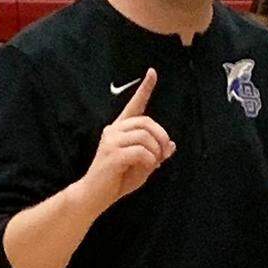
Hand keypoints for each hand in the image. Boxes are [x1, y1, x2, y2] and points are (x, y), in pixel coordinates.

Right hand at [79, 70, 173, 212]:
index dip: (145, 89)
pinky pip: (141, 152)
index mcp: (120, 129)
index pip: (134, 105)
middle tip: (163, 154)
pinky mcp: (112, 154)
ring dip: (156, 153)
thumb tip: (171, 145)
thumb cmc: (118, 179)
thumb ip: (155, 154)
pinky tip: (145, 168)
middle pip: (146, 122)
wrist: (96, 195)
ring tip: (152, 164)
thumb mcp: (142, 166)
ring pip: (145, 137)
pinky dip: (149, 162)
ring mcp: (111, 141)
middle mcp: (114, 130)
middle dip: (161, 138)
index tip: (152, 72)